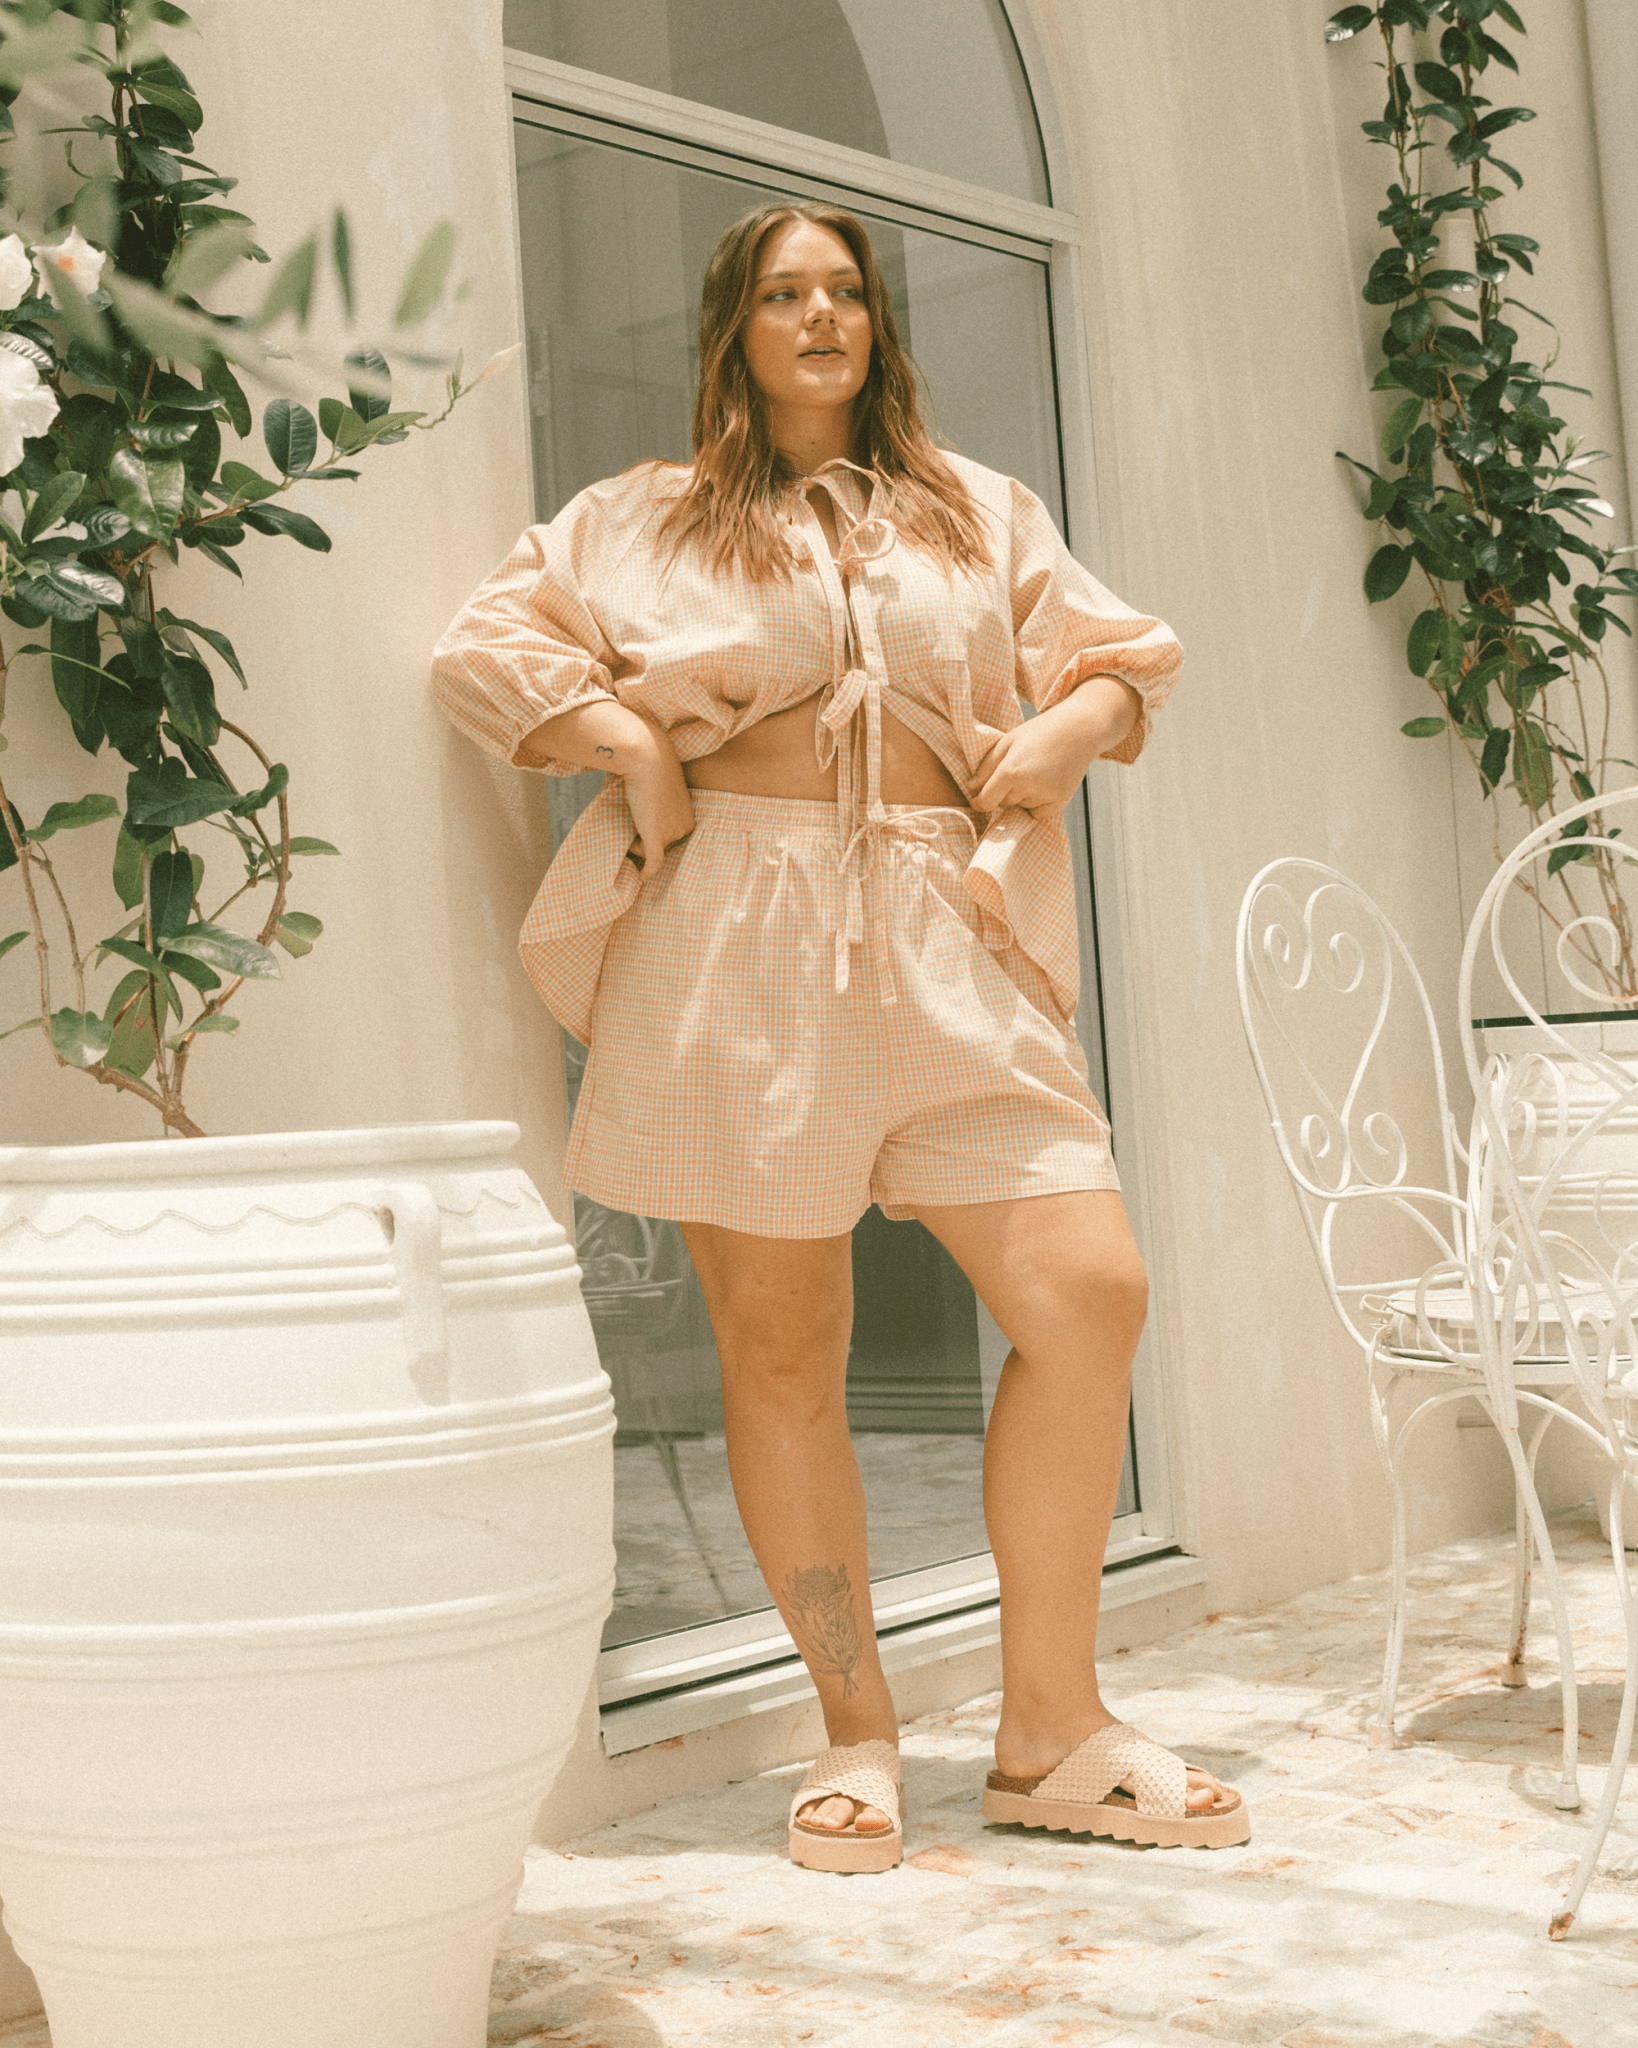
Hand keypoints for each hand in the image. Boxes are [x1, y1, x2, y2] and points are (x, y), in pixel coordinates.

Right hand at [623, 749, 695, 876]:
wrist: (647, 759)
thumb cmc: (650, 768)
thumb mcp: (661, 788)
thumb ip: (659, 804)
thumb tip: (646, 807)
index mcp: (689, 817)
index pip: (669, 837)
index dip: (651, 833)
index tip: (639, 823)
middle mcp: (684, 828)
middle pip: (661, 846)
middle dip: (643, 839)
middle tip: (631, 820)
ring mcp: (672, 834)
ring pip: (650, 851)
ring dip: (636, 843)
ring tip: (630, 819)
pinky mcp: (657, 838)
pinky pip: (653, 863)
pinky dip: (647, 873)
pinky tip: (641, 879)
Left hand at [971, 677, 1141, 818]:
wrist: (1080, 730)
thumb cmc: (1041, 731)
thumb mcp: (1008, 741)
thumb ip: (986, 766)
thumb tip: (971, 788)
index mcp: (1011, 771)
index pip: (986, 802)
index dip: (979, 802)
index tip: (977, 799)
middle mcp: (1028, 787)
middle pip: (1003, 803)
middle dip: (1004, 791)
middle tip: (1020, 768)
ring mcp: (1045, 797)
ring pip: (1020, 807)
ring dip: (1022, 796)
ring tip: (1036, 771)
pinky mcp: (1059, 803)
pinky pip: (1036, 814)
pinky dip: (1036, 803)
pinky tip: (1045, 783)